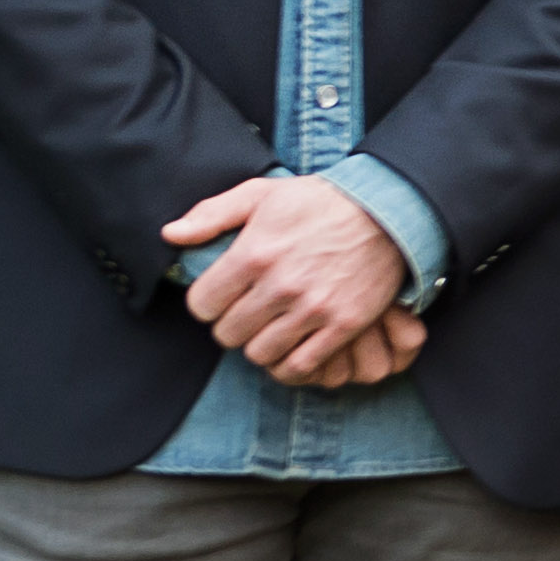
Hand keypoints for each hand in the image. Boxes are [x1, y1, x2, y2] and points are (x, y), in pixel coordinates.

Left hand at [162, 176, 416, 385]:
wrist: (390, 210)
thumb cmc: (320, 201)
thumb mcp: (263, 194)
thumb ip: (212, 213)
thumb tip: (170, 234)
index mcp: (255, 253)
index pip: (202, 305)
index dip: (208, 303)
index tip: (223, 296)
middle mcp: (281, 284)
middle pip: (228, 334)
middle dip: (232, 325)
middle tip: (248, 312)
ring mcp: (314, 308)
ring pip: (259, 354)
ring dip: (260, 344)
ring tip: (270, 328)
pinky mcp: (344, 325)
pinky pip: (299, 366)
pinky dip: (288, 364)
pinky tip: (291, 346)